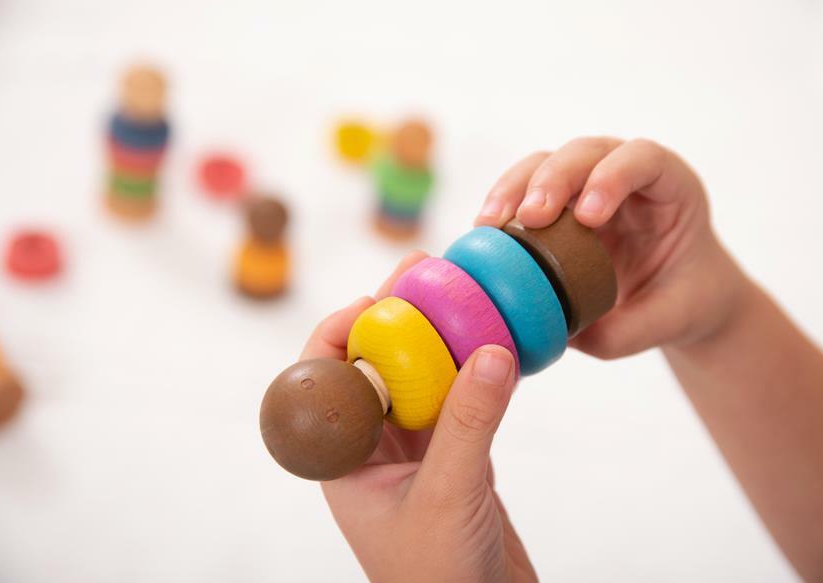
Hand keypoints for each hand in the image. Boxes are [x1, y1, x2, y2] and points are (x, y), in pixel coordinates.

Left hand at [307, 253, 536, 582]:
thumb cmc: (438, 580)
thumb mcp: (448, 495)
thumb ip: (468, 425)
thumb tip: (492, 350)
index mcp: (344, 460)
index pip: (324, 380)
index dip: (341, 330)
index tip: (376, 298)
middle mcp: (373, 449)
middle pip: (377, 366)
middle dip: (399, 317)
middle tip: (425, 270)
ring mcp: (414, 452)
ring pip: (421, 379)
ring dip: (442, 337)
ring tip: (464, 291)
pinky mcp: (453, 458)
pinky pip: (460, 401)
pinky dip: (477, 371)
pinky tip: (498, 341)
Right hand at [476, 137, 747, 356]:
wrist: (679, 297)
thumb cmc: (682, 298)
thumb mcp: (666, 321)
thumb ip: (625, 330)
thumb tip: (564, 335)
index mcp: (670, 187)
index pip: (642, 159)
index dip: (612, 177)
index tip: (589, 218)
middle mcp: (624, 173)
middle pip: (583, 152)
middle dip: (552, 179)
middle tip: (530, 218)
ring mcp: (586, 183)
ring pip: (544, 162)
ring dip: (514, 188)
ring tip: (490, 224)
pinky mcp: (557, 202)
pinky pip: (523, 191)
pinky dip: (502, 207)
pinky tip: (483, 233)